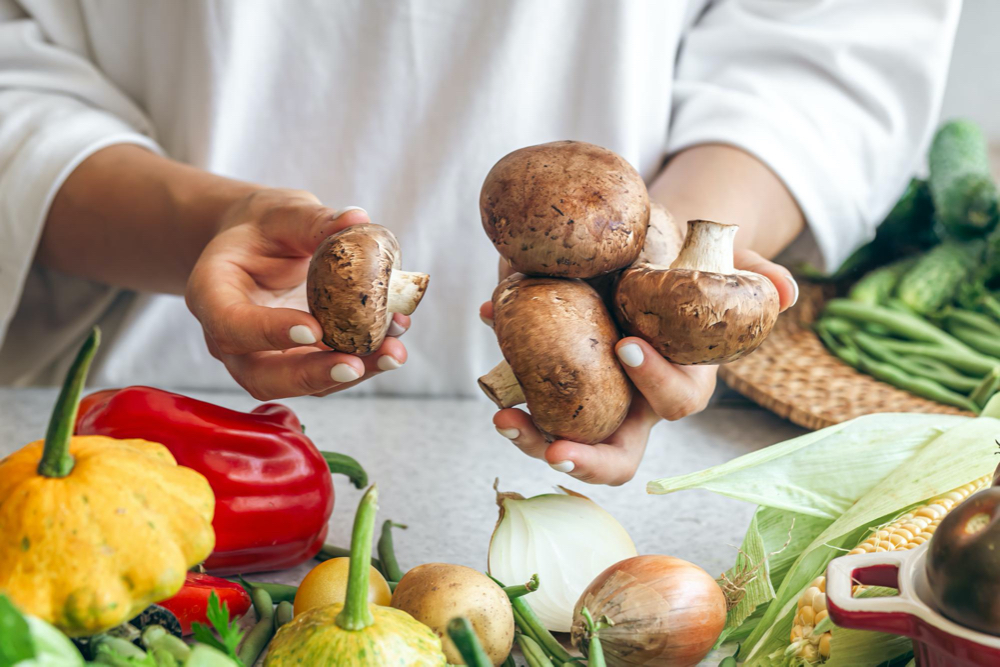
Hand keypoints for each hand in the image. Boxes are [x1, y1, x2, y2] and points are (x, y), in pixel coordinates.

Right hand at [186, 189, 409, 399]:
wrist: (260, 244)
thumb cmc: (264, 226)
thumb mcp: (283, 212)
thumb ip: (313, 220)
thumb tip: (357, 219)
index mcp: (212, 293)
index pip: (231, 324)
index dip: (269, 332)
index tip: (313, 329)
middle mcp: (231, 337)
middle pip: (260, 376)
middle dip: (312, 375)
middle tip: (354, 364)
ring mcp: (263, 356)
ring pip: (299, 384)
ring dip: (349, 374)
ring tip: (392, 352)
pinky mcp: (297, 362)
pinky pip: (326, 373)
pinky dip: (362, 362)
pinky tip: (393, 341)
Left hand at [480, 249, 797, 485]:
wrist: (644, 242)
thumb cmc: (687, 259)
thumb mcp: (719, 259)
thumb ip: (753, 274)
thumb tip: (787, 290)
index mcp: (677, 378)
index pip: (675, 401)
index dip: (656, 382)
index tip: (629, 346)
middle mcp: (630, 400)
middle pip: (614, 453)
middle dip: (585, 459)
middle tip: (555, 449)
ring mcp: (588, 392)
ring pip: (562, 436)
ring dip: (530, 436)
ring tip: (502, 416)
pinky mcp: (550, 371)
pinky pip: (526, 386)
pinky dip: (504, 366)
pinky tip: (491, 315)